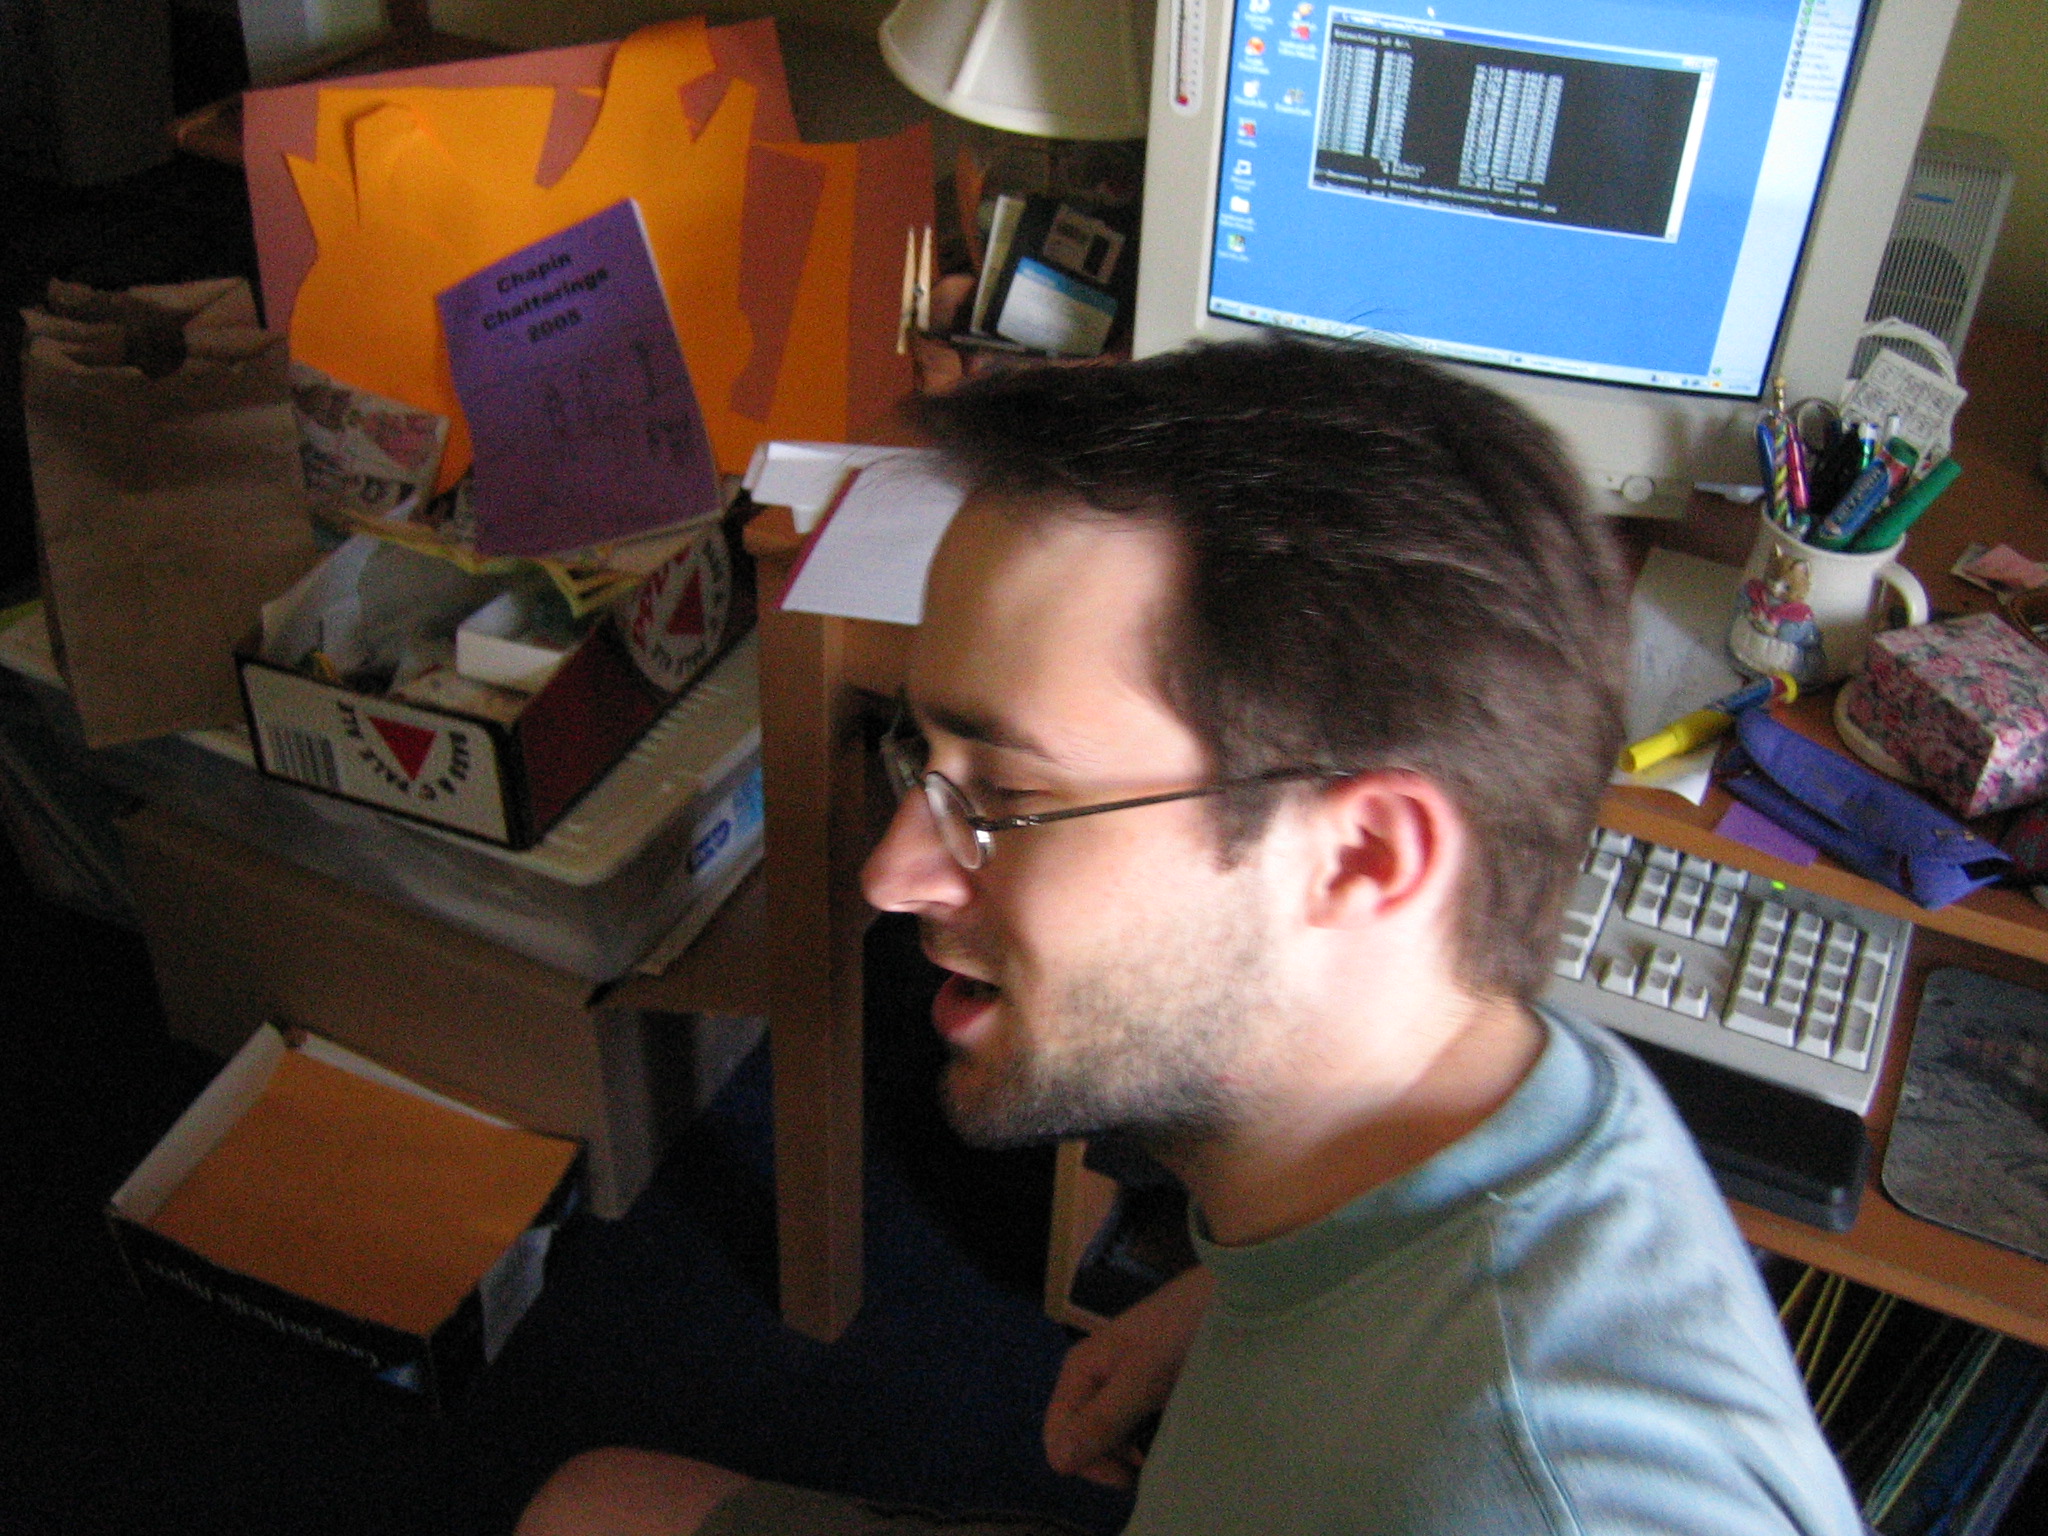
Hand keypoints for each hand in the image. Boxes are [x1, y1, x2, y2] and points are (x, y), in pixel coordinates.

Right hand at [1043, 1265, 1213, 1489]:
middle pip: (1083, 1441)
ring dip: (1135, 1452)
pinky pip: (1136, 1424)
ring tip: (1170, 1445)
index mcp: (1080, 1372)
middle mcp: (1093, 1379)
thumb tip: (1057, 1463)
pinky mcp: (1148, 1386)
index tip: (1130, 1475)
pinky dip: (1152, 1436)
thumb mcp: (1141, 1378)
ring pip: (1111, 1437)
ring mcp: (1121, 1382)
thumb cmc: (1180, 1331)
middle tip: (1154, 1460)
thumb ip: (1102, 1419)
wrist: (1231, 1294)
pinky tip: (1176, 1432)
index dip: (1089, 1464)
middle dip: (1114, 1461)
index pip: (1059, 1440)